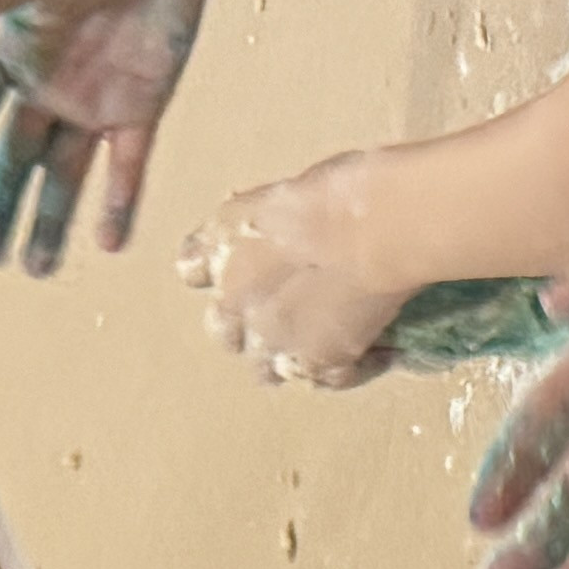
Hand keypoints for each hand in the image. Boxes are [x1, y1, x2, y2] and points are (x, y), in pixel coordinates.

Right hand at [0, 0, 219, 272]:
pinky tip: (109, 243)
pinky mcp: (139, 110)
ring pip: (65, 175)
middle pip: (16, 159)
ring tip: (37, 269)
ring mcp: (92, 104)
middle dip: (1, 207)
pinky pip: (126, 165)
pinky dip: (119, 202)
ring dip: (51, 220)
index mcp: (12, 53)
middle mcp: (45, 88)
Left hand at [179, 155, 441, 388]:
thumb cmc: (337, 189)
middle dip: (247, 327)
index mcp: (221, 244)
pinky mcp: (318, 363)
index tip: (240, 266)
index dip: (214, 271)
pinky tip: (376, 352)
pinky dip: (347, 370)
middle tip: (285, 313)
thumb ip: (269, 218)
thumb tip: (278, 223)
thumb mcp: (284, 192)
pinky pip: (325, 380)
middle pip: (224, 332)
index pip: (191, 268)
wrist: (376, 226)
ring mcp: (273, 340)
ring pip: (266, 371)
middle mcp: (234, 301)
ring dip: (287, 359)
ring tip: (325, 345)